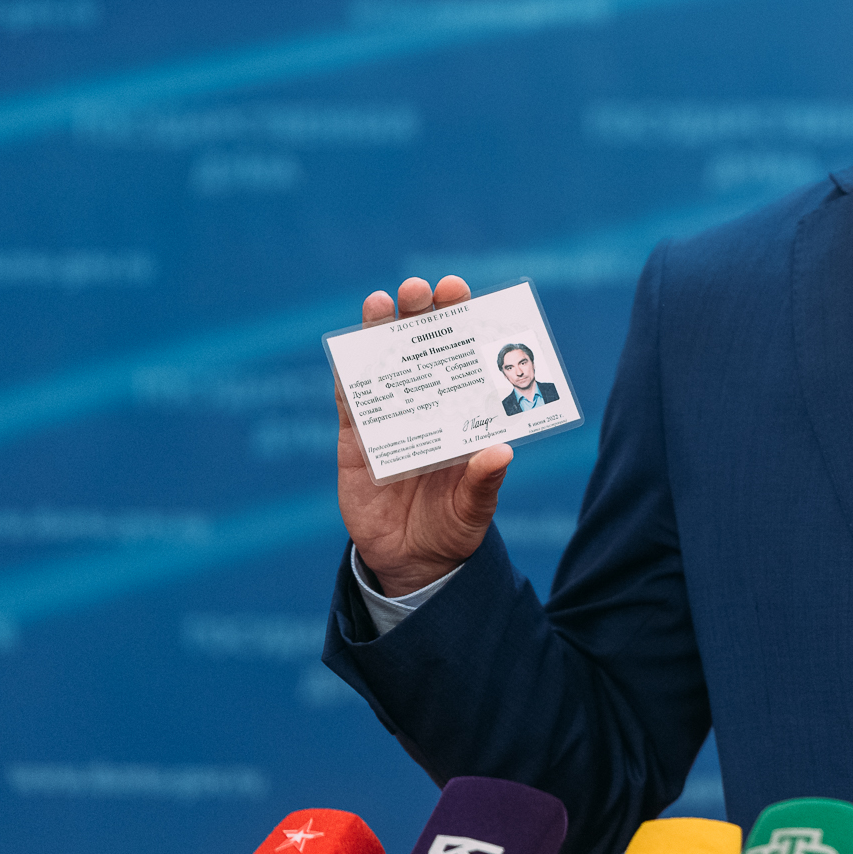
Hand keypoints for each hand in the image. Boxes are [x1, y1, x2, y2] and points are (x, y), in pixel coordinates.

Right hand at [336, 276, 512, 595]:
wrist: (410, 564)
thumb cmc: (452, 530)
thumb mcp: (474, 512)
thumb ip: (484, 483)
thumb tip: (501, 453)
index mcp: (463, 415)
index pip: (463, 358)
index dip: (460, 323)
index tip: (460, 292)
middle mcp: (429, 408)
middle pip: (423, 352)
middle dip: (421, 316)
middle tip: (422, 289)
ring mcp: (391, 421)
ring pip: (384, 367)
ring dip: (381, 333)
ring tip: (382, 301)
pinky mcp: (356, 442)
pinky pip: (352, 403)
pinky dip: (350, 375)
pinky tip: (352, 347)